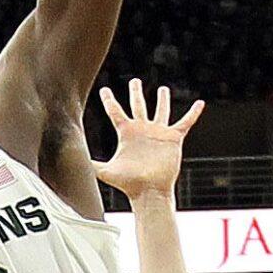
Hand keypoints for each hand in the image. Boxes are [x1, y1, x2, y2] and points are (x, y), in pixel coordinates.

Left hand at [96, 78, 204, 202]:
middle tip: (134, 81)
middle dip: (136, 93)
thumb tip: (72, 162)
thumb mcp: (106, 171)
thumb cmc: (128, 184)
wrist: (149, 191)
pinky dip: (193, 113)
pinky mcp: (173, 138)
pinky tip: (200, 104)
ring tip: (163, 88)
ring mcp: (158, 133)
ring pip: (160, 111)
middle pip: (138, 106)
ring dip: (162, 100)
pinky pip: (185, 122)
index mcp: (126, 133)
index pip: (115, 112)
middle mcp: (142, 130)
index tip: (104, 90)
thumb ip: (90, 164)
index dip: (109, 100)